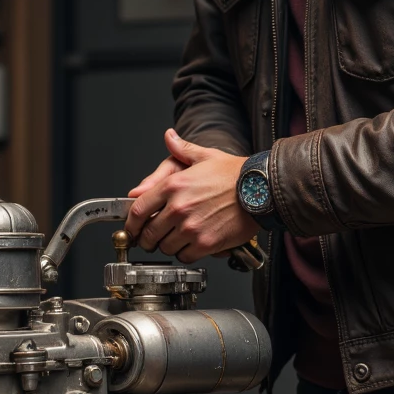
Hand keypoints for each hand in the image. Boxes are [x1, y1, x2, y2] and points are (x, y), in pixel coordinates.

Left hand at [125, 129, 256, 261]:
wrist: (262, 190)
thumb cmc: (236, 174)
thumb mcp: (205, 155)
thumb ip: (182, 149)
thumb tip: (169, 137)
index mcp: (173, 185)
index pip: (138, 210)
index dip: (131, 224)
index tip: (132, 229)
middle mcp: (179, 208)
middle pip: (148, 234)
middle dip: (146, 239)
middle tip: (151, 240)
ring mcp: (191, 227)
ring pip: (166, 247)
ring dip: (167, 246)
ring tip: (174, 241)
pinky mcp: (205, 243)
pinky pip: (185, 256)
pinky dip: (185, 254)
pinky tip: (190, 246)